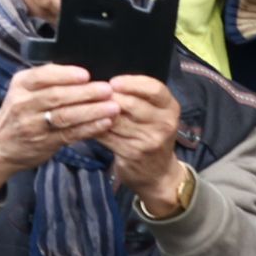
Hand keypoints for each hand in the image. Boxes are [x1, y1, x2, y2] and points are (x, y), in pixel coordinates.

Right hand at [0, 64, 118, 195]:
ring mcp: (34, 125)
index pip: (43, 76)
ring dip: (91, 111)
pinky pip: (70, 134)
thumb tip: (82, 72)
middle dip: (85, 93)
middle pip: (57, 96)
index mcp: (21, 84)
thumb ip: (47, 80)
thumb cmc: (18, 113)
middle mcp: (24, 104)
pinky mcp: (45, 143)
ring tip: (113, 107)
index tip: (86, 74)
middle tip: (107, 89)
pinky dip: (89, 128)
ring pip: (65, 116)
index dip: (66, 75)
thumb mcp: (23, 90)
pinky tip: (104, 123)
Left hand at [98, 74, 190, 214]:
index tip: (113, 81)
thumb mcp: (156, 114)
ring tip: (84, 105)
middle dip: (109, 97)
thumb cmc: (152, 135)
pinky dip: (93, 127)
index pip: (154, 89)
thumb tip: (105, 83)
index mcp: (170, 108)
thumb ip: (140, 97)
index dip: (132, 83)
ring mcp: (149, 140)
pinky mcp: (133, 153)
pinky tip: (85, 122)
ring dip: (97, 111)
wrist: (159, 174)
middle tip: (93, 93)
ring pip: (115, 120)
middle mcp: (164, 124)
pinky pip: (107, 135)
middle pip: (131, 104)